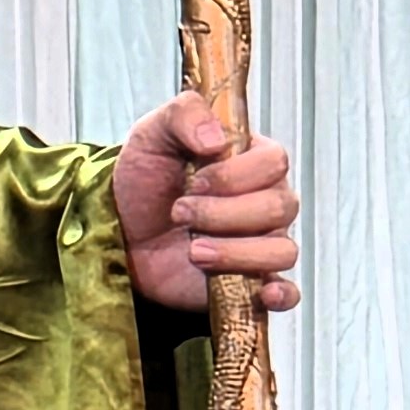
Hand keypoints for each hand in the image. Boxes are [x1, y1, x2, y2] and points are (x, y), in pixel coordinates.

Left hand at [112, 97, 300, 314]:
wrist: (122, 230)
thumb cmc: (145, 180)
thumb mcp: (153, 134)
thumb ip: (184, 115)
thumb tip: (215, 138)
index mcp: (253, 161)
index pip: (274, 163)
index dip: (234, 175)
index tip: (193, 181)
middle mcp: (266, 201)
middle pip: (278, 207)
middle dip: (223, 213)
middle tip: (179, 213)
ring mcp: (261, 243)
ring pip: (280, 250)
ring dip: (235, 252)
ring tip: (193, 250)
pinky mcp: (250, 282)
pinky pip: (287, 293)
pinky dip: (281, 294)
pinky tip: (262, 292)